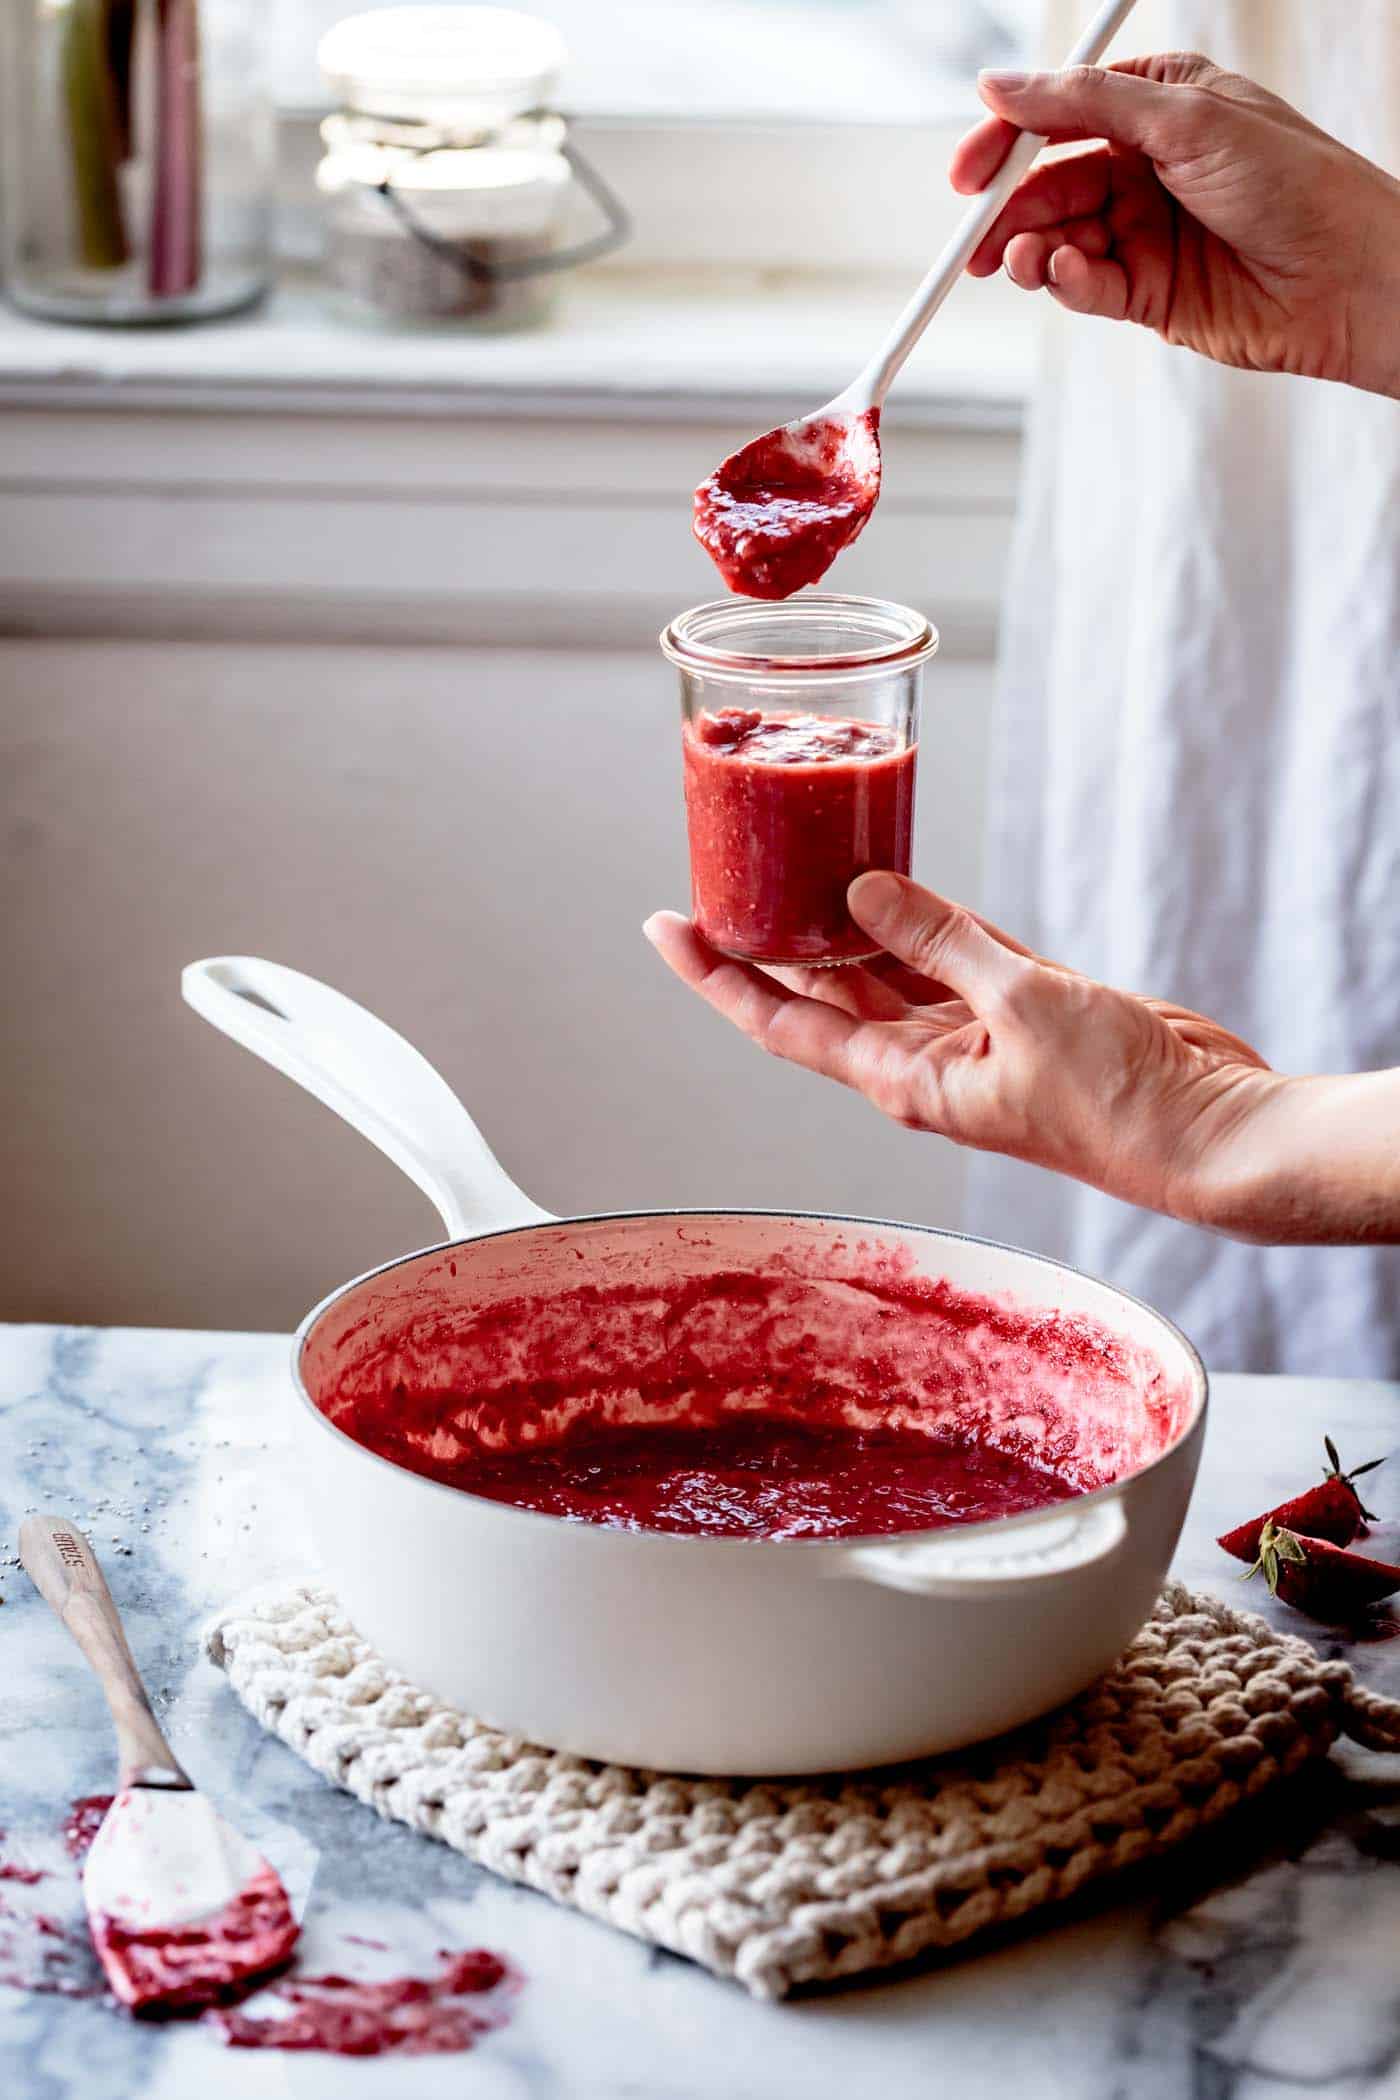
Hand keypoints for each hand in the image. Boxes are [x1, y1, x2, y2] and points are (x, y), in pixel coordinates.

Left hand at [645, 871, 1291, 1237]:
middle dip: (769, 937)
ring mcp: (974, 1035)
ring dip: (845, 917)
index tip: (665, 929)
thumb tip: (862, 888)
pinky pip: (955, 954)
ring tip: (794, 858)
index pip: (781, 1021)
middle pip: (821, 990)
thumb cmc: (1120, 1101)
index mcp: (905, 1078)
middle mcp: (925, 1059)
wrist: (1208, 1132)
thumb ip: (941, 940)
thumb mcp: (1024, 1002)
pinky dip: (926, 916)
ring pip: (887, 965)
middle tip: (724, 869)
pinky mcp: (1026, 1011)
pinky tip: (892, 876)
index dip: (719, 976)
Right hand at [952, 53, 1399, 398]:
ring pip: (1060, 238)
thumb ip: (1085, 103)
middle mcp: (1148, 168)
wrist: (1349, 278)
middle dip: (1008, 210)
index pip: (1062, 114)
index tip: (970, 170)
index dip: (1009, 140)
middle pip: (1050, 182)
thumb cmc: (1296, 183)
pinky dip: (1068, 282)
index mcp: (1160, 107)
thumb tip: (1002, 86)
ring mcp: (1145, 233)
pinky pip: (1086, 285)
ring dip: (1033, 250)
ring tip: (1024, 260)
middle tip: (978, 236)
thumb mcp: (1184, 117)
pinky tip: (1069, 275)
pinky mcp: (1148, 295)